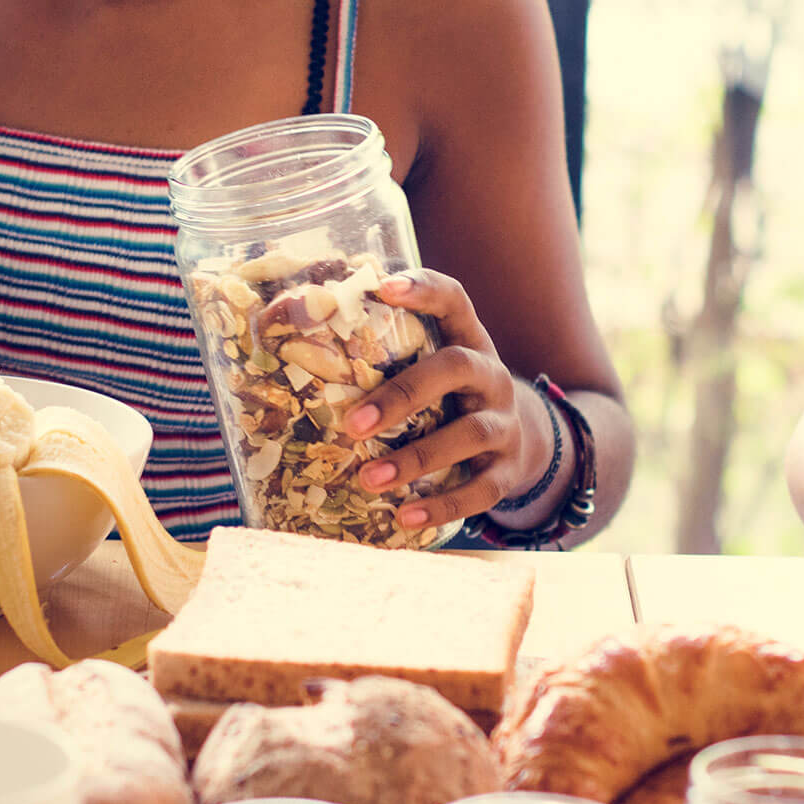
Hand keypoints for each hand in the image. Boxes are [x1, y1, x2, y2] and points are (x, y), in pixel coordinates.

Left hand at [340, 268, 551, 529]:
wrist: (517, 440)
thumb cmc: (446, 396)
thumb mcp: (428, 365)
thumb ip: (379, 349)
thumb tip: (286, 313)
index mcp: (467, 339)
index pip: (453, 300)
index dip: (424, 289)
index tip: (385, 286)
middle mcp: (491, 375)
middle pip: (457, 367)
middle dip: (404, 394)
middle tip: (354, 423)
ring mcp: (505, 422)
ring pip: (470, 433)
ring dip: (417, 458)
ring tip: (369, 479)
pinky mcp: (508, 470)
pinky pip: (481, 489)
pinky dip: (444, 505)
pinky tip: (406, 517)